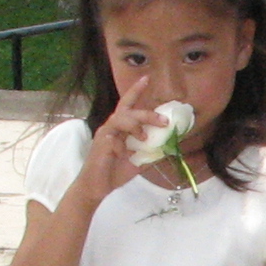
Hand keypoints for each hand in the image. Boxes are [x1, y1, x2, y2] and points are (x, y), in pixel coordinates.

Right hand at [77, 74, 165, 207]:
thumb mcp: (138, 161)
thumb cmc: (114, 172)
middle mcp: (112, 126)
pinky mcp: (101, 141)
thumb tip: (169, 147)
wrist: (96, 187)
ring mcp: (105, 133)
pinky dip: (125, 139)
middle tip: (164, 120)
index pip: (128, 105)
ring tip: (145, 137)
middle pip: (129, 110)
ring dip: (137, 123)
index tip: (146, 78)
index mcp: (120, 128)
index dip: (136, 91)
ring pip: (122, 117)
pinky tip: (129, 148)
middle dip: (147, 113)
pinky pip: (114, 133)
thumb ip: (151, 152)